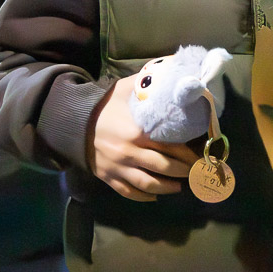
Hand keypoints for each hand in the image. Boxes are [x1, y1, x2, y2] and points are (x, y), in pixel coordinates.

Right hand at [87, 77, 198, 201]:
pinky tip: (155, 195)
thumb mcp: (124, 90)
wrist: (73, 122)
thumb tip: (169, 75)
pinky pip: (129, 192)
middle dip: (183, 172)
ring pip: (149, 184)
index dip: (188, 154)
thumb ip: (146, 84)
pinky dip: (143, 197)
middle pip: (163, 168)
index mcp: (138, 132)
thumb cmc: (103, 106)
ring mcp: (119, 168)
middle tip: (195, 172)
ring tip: (179, 186)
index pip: (170, 147)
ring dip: (168, 188)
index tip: (199, 156)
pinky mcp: (109, 178)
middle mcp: (130, 153)